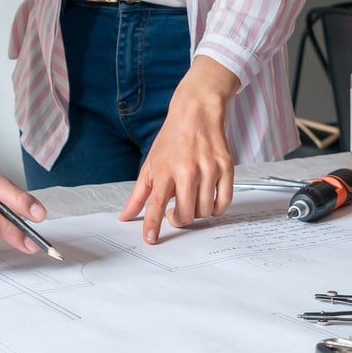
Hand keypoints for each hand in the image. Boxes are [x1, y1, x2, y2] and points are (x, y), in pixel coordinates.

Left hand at [120, 57, 240, 243]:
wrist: (196, 112)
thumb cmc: (172, 139)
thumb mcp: (150, 164)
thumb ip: (138, 194)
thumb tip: (125, 216)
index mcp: (165, 170)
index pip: (156, 204)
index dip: (153, 224)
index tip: (151, 239)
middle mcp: (187, 170)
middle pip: (185, 214)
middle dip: (178, 221)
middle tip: (174, 214)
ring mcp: (209, 169)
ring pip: (204, 211)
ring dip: (196, 213)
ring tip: (190, 200)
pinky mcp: (226, 168)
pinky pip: (223, 203)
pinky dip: (215, 209)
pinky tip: (207, 200)